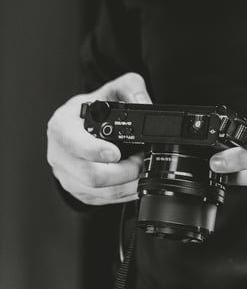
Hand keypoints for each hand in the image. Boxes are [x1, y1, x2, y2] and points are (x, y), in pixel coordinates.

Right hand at [47, 73, 151, 204]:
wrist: (83, 127)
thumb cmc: (95, 110)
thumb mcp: (111, 90)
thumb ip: (131, 88)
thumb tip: (144, 104)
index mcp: (62, 126)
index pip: (72, 143)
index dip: (94, 150)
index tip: (115, 153)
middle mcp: (60, 153)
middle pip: (91, 175)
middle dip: (125, 172)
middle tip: (141, 161)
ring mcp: (67, 176)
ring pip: (102, 192)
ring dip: (129, 184)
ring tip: (142, 170)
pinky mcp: (79, 191)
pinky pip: (105, 200)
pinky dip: (126, 193)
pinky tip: (134, 180)